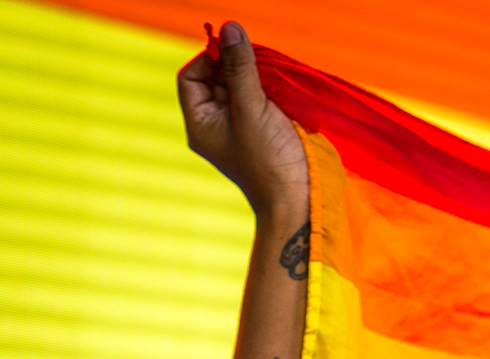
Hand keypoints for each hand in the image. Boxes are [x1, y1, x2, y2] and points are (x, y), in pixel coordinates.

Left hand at [177, 22, 307, 217]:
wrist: (298, 199)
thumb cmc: (268, 159)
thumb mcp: (252, 109)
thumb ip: (240, 68)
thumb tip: (229, 28)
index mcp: (201, 124)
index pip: (191, 77)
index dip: (209, 59)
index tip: (235, 54)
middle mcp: (215, 125)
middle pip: (215, 79)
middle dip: (235, 67)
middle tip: (258, 67)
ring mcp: (239, 128)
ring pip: (239, 87)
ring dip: (255, 77)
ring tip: (271, 84)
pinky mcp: (262, 130)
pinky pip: (258, 100)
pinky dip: (268, 90)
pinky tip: (281, 94)